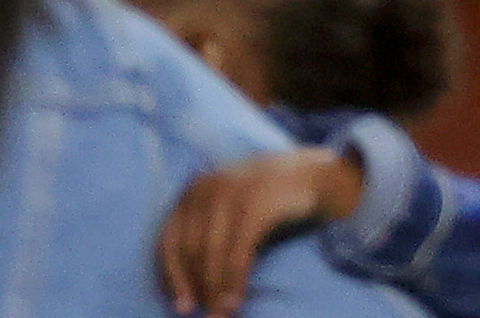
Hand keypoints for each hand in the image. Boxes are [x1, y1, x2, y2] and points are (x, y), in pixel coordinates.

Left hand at [159, 149, 359, 316]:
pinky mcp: (256, 205)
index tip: (180, 304)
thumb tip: (189, 285)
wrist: (310, 175)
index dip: (171, 276)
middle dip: (193, 287)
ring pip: (211, 253)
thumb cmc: (265, 202)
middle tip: (202, 315)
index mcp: (194, 191)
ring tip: (220, 314)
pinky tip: (236, 301)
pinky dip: (234, 282)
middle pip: (189, 249)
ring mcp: (232, 194)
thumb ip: (206, 234)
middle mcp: (207, 189)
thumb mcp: (228, 210)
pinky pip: (238, 252)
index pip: (169, 239)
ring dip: (214, 290)